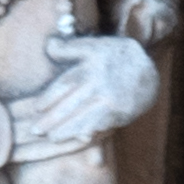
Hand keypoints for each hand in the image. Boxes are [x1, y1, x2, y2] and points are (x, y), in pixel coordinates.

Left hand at [7, 24, 161, 156]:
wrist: (148, 71)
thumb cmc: (115, 57)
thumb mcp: (93, 46)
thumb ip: (69, 48)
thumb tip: (49, 45)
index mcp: (90, 66)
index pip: (65, 84)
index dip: (49, 97)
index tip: (36, 108)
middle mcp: (99, 83)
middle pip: (70, 104)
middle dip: (52, 119)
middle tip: (35, 130)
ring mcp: (111, 99)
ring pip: (84, 118)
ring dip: (67, 130)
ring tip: (52, 138)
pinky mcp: (122, 111)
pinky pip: (103, 124)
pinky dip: (91, 132)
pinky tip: (80, 138)